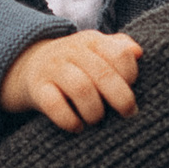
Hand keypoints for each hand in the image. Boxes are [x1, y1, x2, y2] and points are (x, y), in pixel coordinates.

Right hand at [0, 31, 141, 131]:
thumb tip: (138, 53)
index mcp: (92, 40)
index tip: (131, 88)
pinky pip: (54, 105)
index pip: (120, 54)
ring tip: (97, 120)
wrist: (30, 66)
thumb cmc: (77, 64)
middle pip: (103, 74)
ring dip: (95, 110)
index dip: (131, 75)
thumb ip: (120, 49)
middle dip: (121, 98)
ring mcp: (53, 69)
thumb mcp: (97, 50)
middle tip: (128, 113)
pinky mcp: (37, 88)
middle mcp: (72, 51)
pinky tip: (77, 127)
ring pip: (81, 88)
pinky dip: (69, 120)